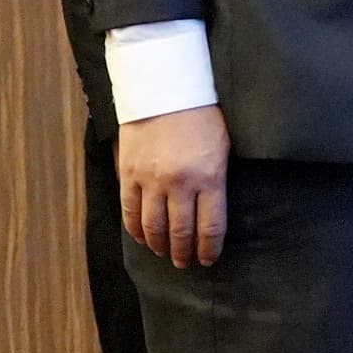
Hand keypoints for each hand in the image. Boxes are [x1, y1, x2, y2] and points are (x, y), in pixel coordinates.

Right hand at [121, 105, 231, 267]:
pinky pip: (130, 210)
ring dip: (160, 245)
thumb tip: (214, 209)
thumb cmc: (203, 114)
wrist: (165, 89)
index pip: (210, 227)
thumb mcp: (224, 146)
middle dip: (184, 253)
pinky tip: (142, 237)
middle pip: (181, 232)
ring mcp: (151, 180)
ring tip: (165, 254)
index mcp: (209, 177)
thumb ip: (218, 179)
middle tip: (185, 263)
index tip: (208, 260)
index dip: (209, 249)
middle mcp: (180, 184)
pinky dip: (135, 228)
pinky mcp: (129, 173)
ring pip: (153, 227)